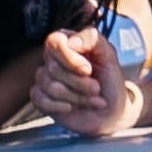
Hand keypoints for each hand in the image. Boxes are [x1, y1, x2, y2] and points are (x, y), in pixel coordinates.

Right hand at [28, 23, 146, 138]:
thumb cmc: (110, 82)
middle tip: (96, 88)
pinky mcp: (40, 98)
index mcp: (66, 43)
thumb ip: (93, 39)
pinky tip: (72, 107)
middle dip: (80, 83)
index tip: (88, 70)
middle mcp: (52, 59)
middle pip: (54, 68)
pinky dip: (61, 107)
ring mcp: (44, 78)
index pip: (55, 42)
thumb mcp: (109, 56)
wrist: (111, 112)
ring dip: (77, 97)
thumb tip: (71, 41)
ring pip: (51, 87)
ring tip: (91, 99)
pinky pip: (40, 100)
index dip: (70, 58)